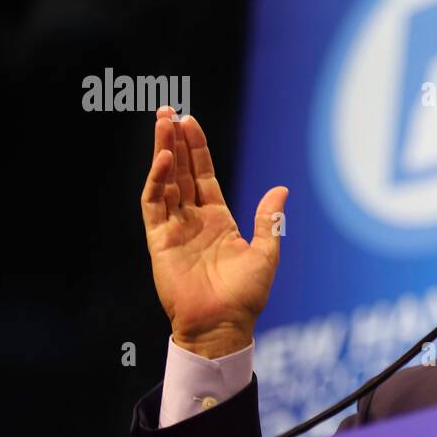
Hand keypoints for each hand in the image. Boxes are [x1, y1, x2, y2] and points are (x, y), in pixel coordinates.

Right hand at [140, 105, 287, 358]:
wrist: (223, 325)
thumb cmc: (246, 296)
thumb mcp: (265, 253)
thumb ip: (269, 219)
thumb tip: (281, 188)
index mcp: (218, 220)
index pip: (202, 175)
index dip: (197, 149)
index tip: (190, 121)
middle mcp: (193, 220)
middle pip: (181, 171)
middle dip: (175, 141)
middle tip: (168, 111)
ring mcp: (174, 229)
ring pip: (164, 182)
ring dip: (162, 152)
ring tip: (162, 123)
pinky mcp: (159, 241)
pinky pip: (154, 205)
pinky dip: (157, 181)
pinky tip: (164, 160)